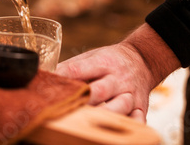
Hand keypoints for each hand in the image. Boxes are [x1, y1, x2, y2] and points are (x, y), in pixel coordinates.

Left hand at [56, 23, 180, 122]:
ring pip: (119, 107)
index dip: (64, 77)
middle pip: (100, 90)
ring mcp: (131, 93)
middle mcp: (118, 78)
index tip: (50, 84)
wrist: (142, 60)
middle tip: (67, 109)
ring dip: (103, 115)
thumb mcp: (91, 56)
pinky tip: (116, 132)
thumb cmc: (109, 61)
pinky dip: (130, 127)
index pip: (79, 69)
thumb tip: (47, 77)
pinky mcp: (142, 107)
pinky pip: (138, 120)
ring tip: (88, 123)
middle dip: (83, 101)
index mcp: (103, 62)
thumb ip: (71, 67)